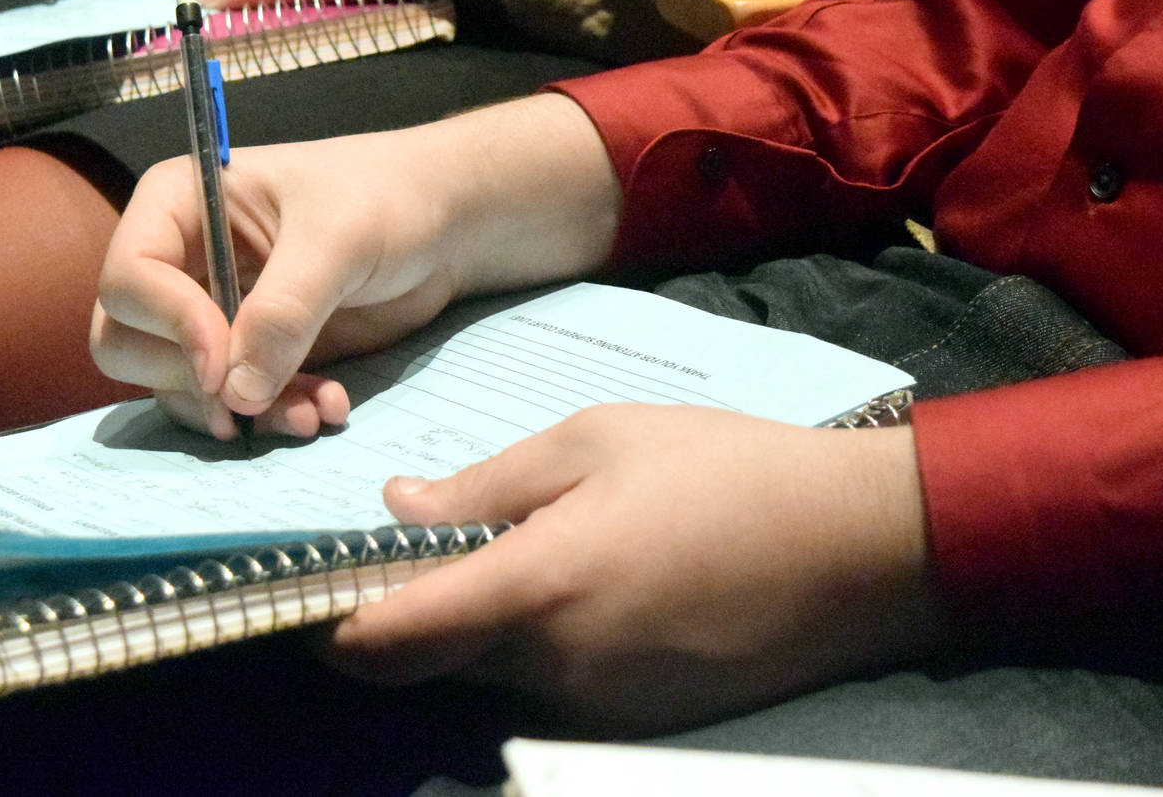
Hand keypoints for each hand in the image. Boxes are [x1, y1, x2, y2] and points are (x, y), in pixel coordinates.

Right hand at [90, 95, 619, 438]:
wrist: (443, 224)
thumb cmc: (387, 198)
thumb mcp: (338, 241)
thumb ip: (284, 311)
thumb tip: (234, 393)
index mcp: (179, 202)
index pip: (127, 279)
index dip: (169, 327)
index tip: (224, 365)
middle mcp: (178, 258)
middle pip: (126, 341)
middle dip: (190, 381)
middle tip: (254, 398)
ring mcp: (208, 309)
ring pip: (175, 385)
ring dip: (237, 411)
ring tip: (311, 411)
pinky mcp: (246, 351)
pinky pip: (227, 403)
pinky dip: (270, 415)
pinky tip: (325, 406)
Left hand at [327, 406, 942, 732]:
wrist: (856, 546)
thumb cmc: (722, 469)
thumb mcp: (595, 440)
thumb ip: (484, 486)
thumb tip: (396, 507)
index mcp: (535, 590)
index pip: (386, 642)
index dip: (327, 626)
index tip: (305, 591)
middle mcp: (555, 670)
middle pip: (431, 664)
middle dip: (407, 617)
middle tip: (423, 546)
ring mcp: (598, 707)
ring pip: (491, 677)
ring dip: (479, 628)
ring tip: (529, 548)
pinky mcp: (637, 721)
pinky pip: (551, 688)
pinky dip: (540, 646)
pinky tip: (591, 583)